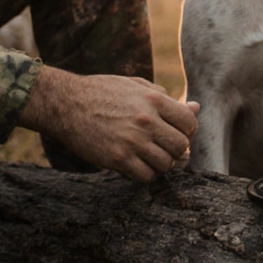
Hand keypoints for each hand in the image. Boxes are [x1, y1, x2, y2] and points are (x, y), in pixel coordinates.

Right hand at [18, 66, 199, 181]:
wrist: (65, 103)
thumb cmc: (101, 92)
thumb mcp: (135, 86)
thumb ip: (166, 98)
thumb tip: (197, 107)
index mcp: (154, 99)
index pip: (189, 122)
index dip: (187, 130)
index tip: (175, 132)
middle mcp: (146, 121)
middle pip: (181, 146)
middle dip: (176, 150)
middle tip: (163, 147)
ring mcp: (132, 141)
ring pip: (166, 164)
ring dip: (161, 163)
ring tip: (149, 156)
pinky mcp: (117, 159)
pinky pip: (146, 176)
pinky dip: (145, 174)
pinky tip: (136, 165)